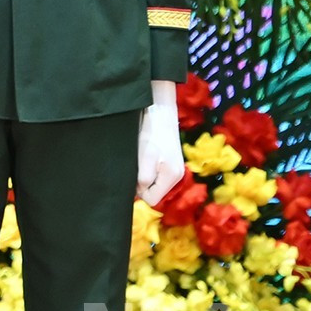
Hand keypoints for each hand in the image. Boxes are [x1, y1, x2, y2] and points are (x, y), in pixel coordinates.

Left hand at [138, 79, 184, 205]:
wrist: (160, 111)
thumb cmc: (152, 132)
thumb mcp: (145, 157)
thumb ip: (143, 178)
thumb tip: (140, 193)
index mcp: (172, 177)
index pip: (152, 200)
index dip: (139, 191)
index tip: (133, 176)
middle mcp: (177, 176)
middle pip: (155, 192)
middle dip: (142, 184)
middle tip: (136, 166)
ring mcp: (175, 169)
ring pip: (155, 183)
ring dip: (144, 175)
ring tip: (141, 159)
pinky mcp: (171, 162)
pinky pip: (157, 174)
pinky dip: (148, 169)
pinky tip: (145, 156)